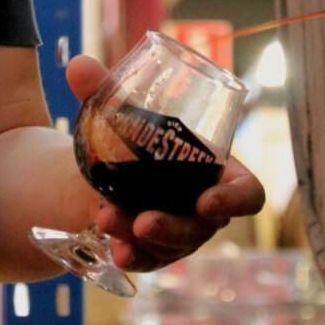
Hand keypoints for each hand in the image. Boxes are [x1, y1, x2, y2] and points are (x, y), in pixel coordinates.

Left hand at [65, 53, 265, 272]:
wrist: (109, 162)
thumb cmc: (137, 132)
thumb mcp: (121, 109)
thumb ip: (103, 88)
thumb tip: (77, 65)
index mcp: (215, 167)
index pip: (248, 192)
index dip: (236, 200)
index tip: (206, 201)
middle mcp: (205, 204)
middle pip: (204, 227)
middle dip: (174, 228)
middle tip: (144, 221)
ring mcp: (182, 230)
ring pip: (174, 245)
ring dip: (143, 240)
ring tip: (107, 221)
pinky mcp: (157, 248)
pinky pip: (151, 259)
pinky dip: (133, 255)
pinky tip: (114, 250)